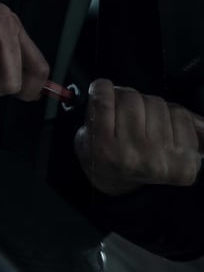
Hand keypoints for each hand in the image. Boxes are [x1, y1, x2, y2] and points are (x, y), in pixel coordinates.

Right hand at [74, 79, 201, 195]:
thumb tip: (104, 85)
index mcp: (104, 150)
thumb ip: (94, 109)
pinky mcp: (186, 160)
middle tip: (123, 111)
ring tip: (142, 122)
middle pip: (131, 98)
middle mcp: (133, 156)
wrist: (123, 186)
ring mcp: (162, 158)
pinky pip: (181, 115)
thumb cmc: (105, 157)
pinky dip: (170, 116)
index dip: (102, 89)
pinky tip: (160, 129)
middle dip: (126, 98)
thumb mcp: (84, 136)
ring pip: (157, 103)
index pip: (103, 100)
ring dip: (149, 107)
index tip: (102, 90)